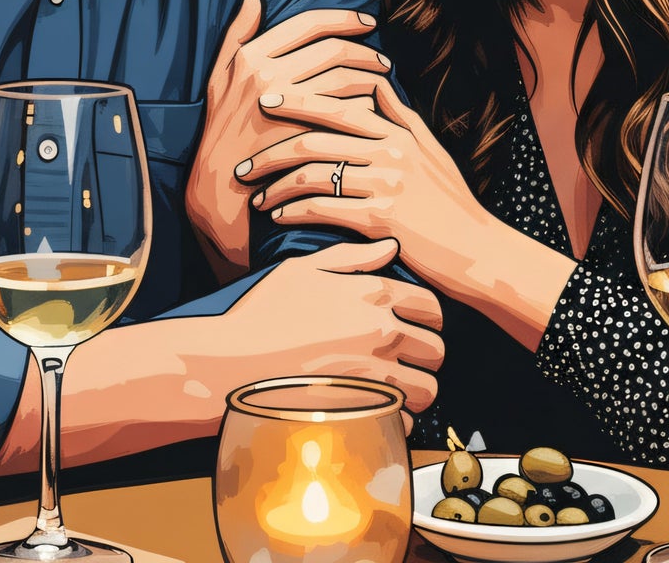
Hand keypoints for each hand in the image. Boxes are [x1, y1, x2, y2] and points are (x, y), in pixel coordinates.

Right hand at [186, 0, 391, 274]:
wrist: (221, 188)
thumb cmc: (221, 129)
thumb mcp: (219, 78)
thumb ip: (237, 35)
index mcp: (252, 57)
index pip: (309, 23)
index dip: (344, 18)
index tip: (367, 22)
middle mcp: (269, 76)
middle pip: (334, 50)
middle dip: (366, 50)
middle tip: (383, 59)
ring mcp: (287, 106)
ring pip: (345, 78)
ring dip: (370, 77)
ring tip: (381, 81)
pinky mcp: (305, 133)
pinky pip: (347, 111)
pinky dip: (366, 105)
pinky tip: (373, 108)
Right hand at [232, 238, 444, 426]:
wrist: (231, 363)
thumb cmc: (263, 311)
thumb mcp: (304, 267)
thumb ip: (354, 256)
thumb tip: (391, 246)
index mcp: (373, 295)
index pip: (432, 307)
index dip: (429, 318)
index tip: (415, 326)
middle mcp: (382, 332)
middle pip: (437, 350)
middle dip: (427, 357)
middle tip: (408, 361)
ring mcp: (373, 374)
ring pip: (427, 390)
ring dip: (417, 391)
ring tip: (397, 389)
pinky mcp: (359, 411)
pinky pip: (401, 422)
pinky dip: (395, 421)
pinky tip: (376, 412)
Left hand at [240, 79, 496, 295]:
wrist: (475, 249)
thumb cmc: (450, 200)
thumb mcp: (430, 148)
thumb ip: (400, 115)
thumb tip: (375, 79)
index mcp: (398, 131)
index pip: (338, 104)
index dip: (298, 99)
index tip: (264, 100)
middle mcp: (390, 151)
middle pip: (316, 139)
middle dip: (271, 148)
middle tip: (242, 162)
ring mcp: (386, 184)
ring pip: (314, 174)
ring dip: (277, 185)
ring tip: (257, 197)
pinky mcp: (380, 219)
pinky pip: (323, 209)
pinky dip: (293, 211)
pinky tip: (278, 218)